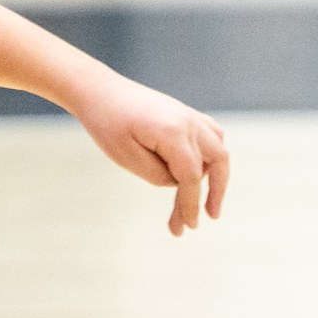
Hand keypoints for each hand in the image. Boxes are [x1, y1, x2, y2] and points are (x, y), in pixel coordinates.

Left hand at [73, 75, 229, 235]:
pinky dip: (212, 156)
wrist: (99, 91)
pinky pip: (212, 137)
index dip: (190, 204)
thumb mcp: (125, 157)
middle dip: (213, 194)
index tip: (186, 227)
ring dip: (216, 176)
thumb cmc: (106, 124)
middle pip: (216, 164)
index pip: (190, 177)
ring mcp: (190, 115)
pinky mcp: (186, 114)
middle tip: (206, 219)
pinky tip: (202, 172)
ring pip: (218, 150)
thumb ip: (157, 175)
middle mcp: (189, 122)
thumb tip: (179, 183)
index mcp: (173, 132)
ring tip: (205, 201)